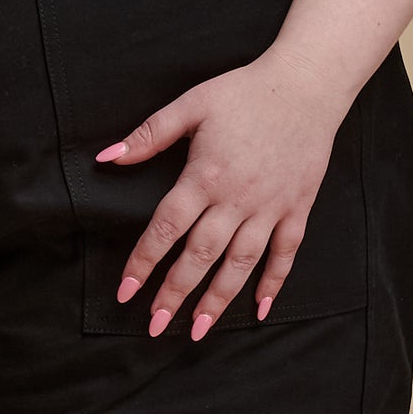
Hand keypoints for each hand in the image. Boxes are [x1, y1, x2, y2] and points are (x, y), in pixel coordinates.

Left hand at [93, 49, 346, 339]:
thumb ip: (150, 134)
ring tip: (199, 329)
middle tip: (156, 326)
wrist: (305, 84)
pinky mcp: (297, 208)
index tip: (125, 292)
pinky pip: (286, 254)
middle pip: (200, 255)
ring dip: (219, 299)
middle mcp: (237, 199)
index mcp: (205, 175)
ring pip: (241, 264)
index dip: (143, 262)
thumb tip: (107, 157)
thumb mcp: (192, 104)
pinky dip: (274, 283)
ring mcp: (270, 207)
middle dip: (175, 293)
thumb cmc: (244, 91)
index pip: (166, 228)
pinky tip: (261, 310)